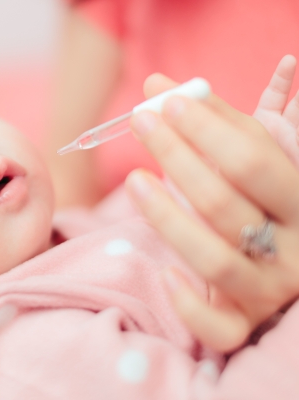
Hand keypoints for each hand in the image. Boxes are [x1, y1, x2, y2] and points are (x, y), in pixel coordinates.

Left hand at [125, 66, 298, 351]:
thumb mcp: (252, 157)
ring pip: (215, 261)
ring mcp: (270, 290)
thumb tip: (156, 85)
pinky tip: (165, 273)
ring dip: (167, 219)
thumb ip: (213, 122)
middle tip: (141, 122)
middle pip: (226, 206)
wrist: (287, 261)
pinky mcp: (244, 323)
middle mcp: (294, 248)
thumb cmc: (262, 199)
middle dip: (177, 158)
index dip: (206, 129)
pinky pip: (218, 328)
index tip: (165, 102)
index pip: (252, 161)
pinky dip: (190, 305)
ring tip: (134, 179)